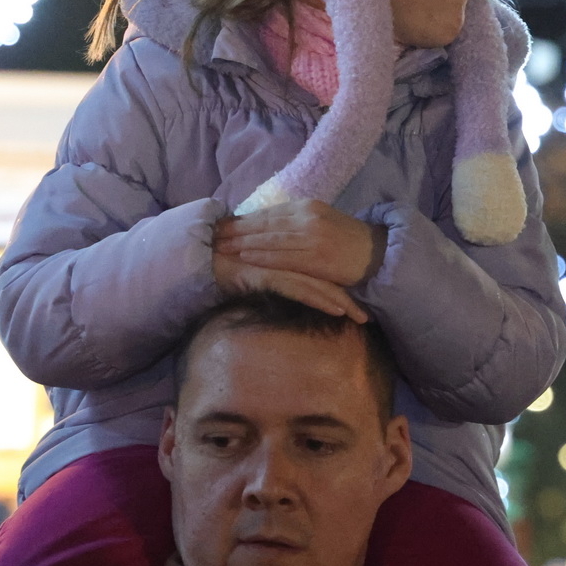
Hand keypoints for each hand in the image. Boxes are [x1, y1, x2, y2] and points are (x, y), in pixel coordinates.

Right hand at [212, 250, 369, 321]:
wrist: (196, 255)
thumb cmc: (224, 261)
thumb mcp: (256, 266)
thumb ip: (274, 269)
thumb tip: (291, 279)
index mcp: (286, 248)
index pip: (321, 262)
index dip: (342, 276)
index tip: (363, 292)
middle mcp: (286, 253)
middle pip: (325, 272)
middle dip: (350, 291)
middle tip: (369, 312)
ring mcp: (276, 263)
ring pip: (317, 282)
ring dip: (342, 301)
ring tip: (361, 317)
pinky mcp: (267, 274)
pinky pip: (299, 288)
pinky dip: (320, 299)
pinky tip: (337, 310)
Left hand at [214, 201, 386, 287]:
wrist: (378, 255)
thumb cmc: (347, 242)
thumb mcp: (322, 222)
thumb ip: (297, 222)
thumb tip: (268, 226)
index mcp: (308, 206)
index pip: (269, 212)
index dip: (244, 219)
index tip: (222, 222)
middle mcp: (309, 217)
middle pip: (265, 223)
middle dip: (237, 229)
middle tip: (212, 234)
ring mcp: (313, 236)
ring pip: (271, 239)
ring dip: (243, 243)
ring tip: (221, 246)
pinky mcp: (317, 257)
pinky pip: (284, 256)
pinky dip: (262, 256)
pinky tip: (245, 258)